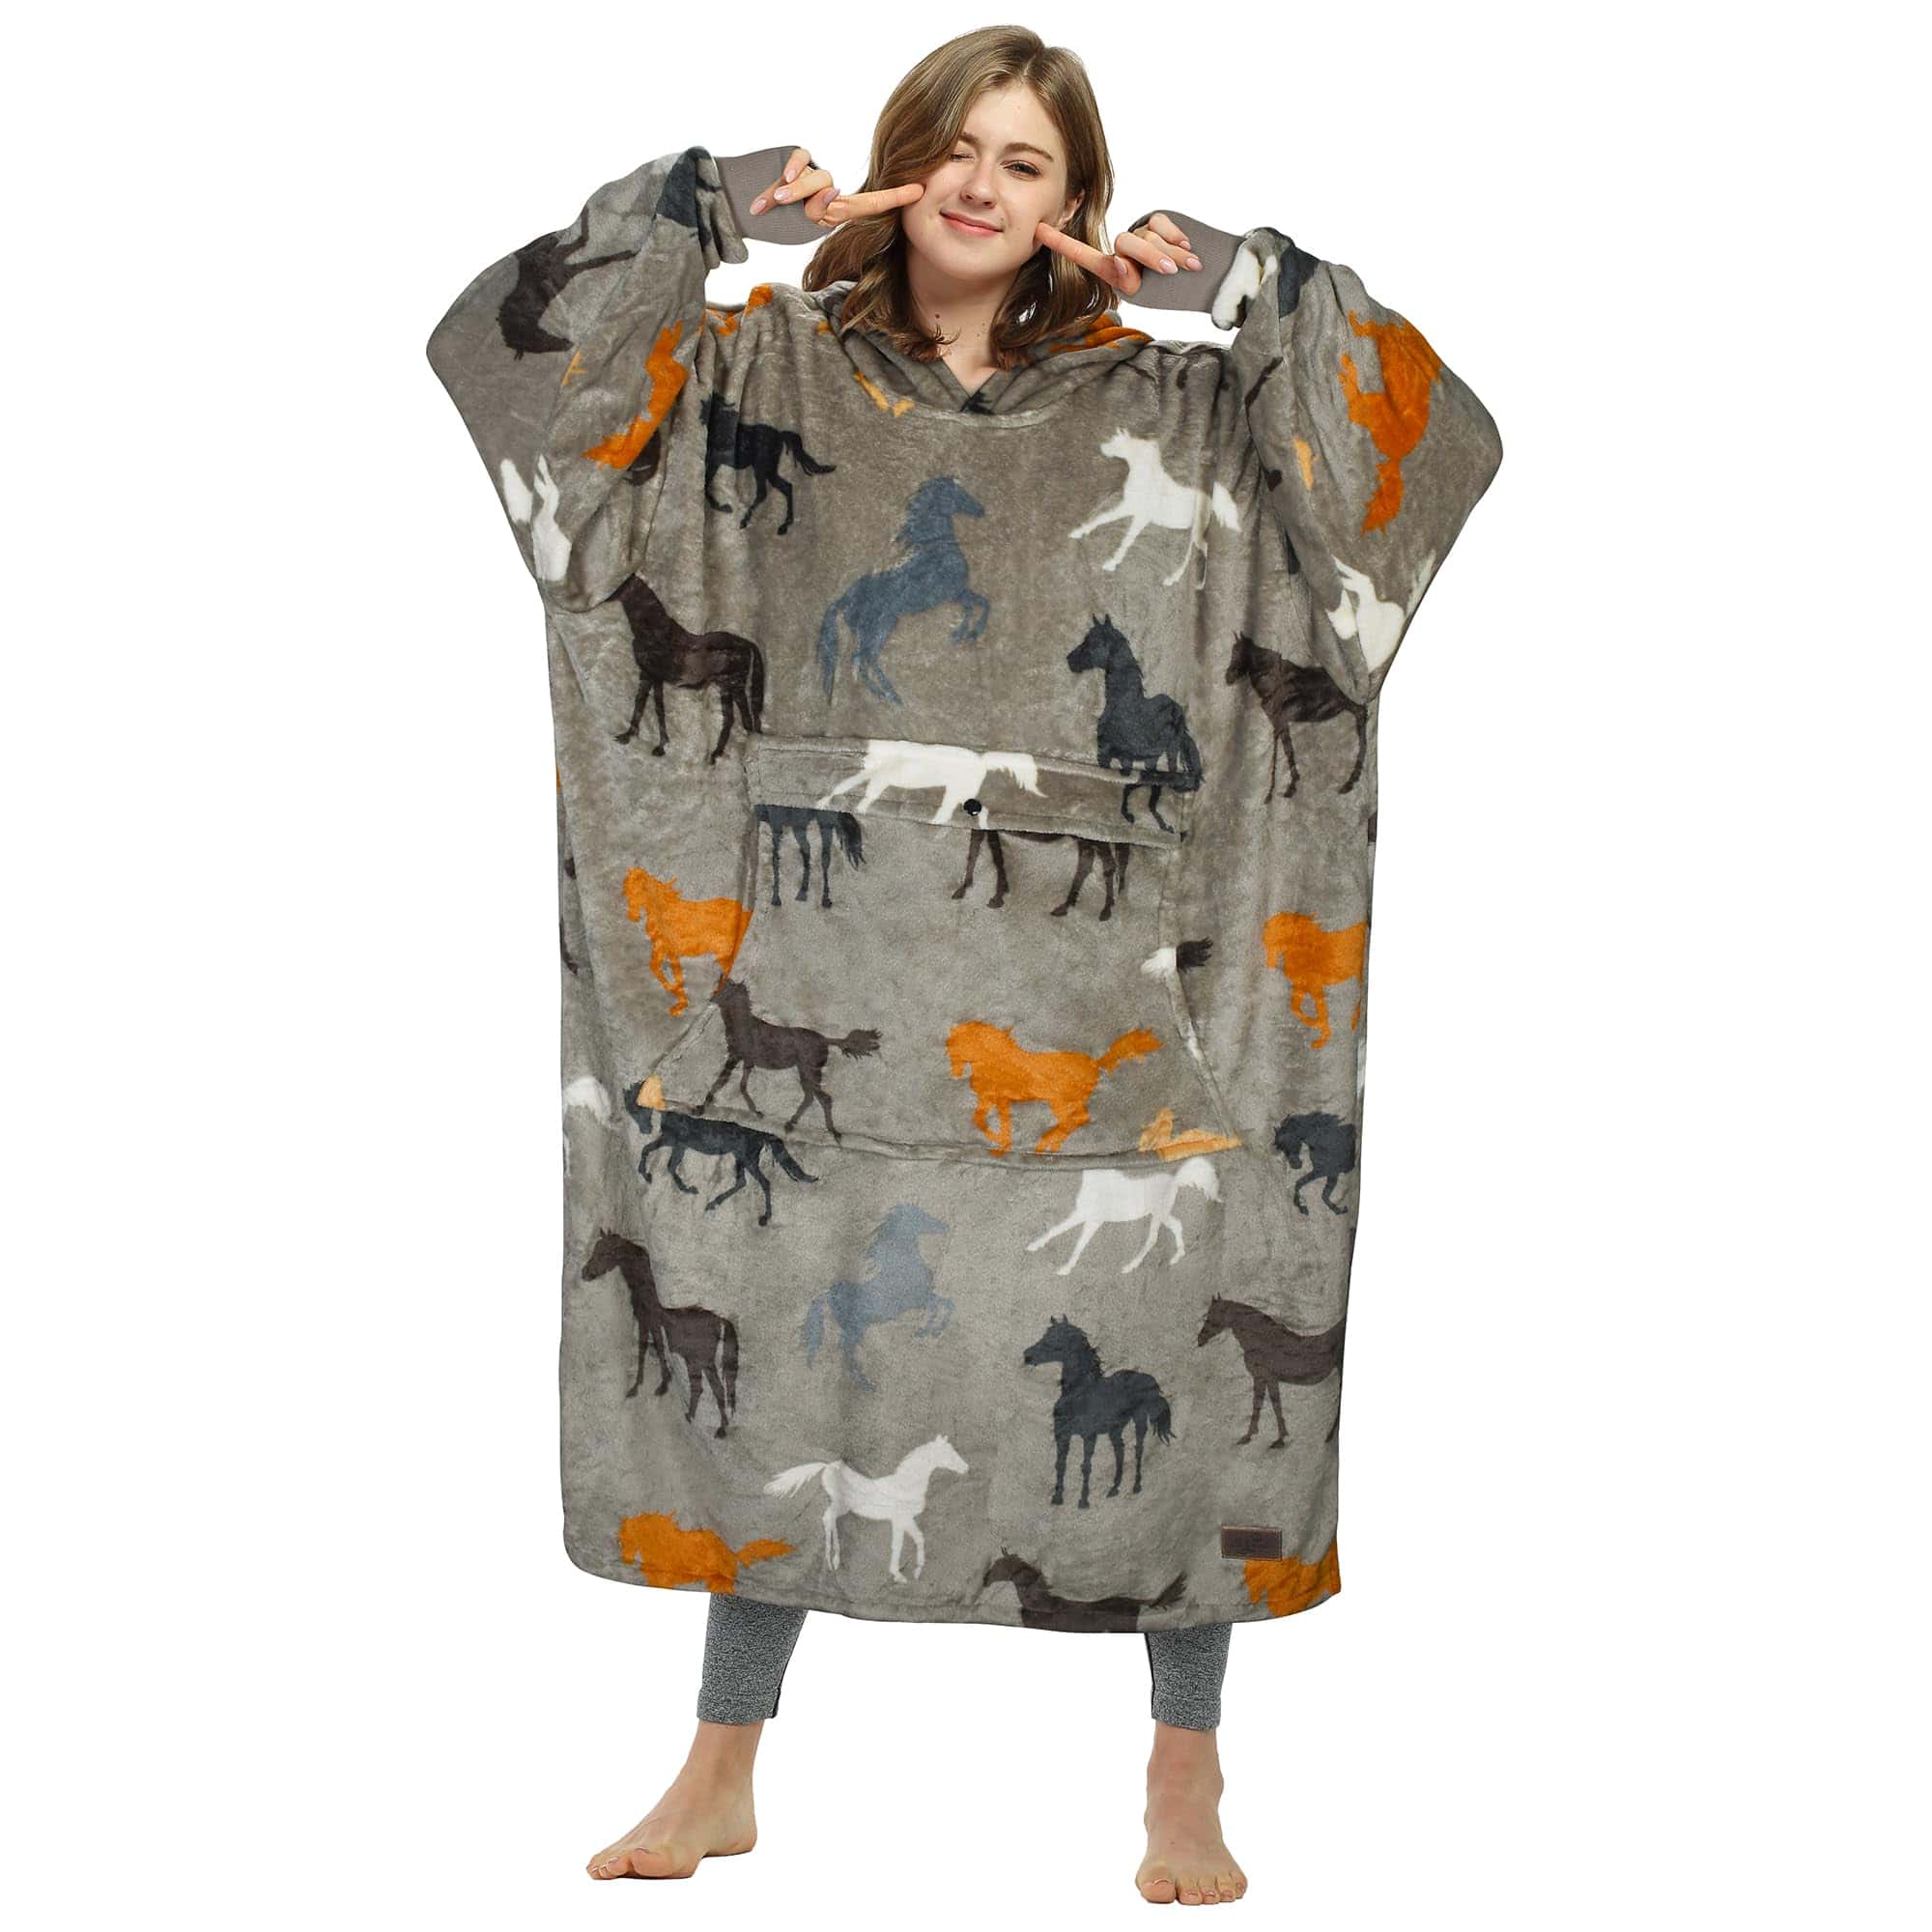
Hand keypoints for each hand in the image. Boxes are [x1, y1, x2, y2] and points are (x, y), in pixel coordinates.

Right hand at [746, 145, 924, 229]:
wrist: (736, 204)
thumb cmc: (770, 222)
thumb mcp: (796, 225)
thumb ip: (817, 212)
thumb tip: (833, 189)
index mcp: (832, 213)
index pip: (869, 204)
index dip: (893, 198)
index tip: (919, 190)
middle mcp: (827, 192)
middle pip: (837, 194)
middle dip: (818, 201)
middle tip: (792, 205)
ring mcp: (813, 175)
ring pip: (817, 178)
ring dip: (794, 191)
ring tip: (775, 200)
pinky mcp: (797, 157)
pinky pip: (801, 159)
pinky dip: (787, 171)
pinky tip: (771, 186)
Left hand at [1034, 210, 1203, 296]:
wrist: (1202, 282)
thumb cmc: (1170, 294)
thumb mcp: (1146, 293)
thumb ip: (1127, 280)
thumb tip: (1119, 261)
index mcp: (1112, 270)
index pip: (1083, 255)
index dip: (1061, 244)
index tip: (1038, 231)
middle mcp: (1122, 250)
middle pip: (1127, 242)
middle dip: (1150, 256)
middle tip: (1170, 271)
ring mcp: (1139, 235)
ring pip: (1148, 235)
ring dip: (1171, 252)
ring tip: (1188, 266)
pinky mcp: (1157, 223)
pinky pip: (1160, 223)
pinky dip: (1175, 237)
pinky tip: (1186, 248)